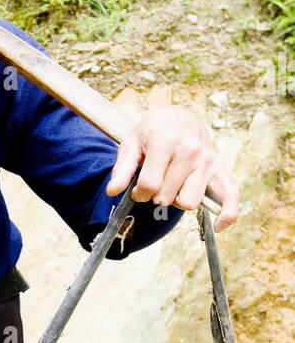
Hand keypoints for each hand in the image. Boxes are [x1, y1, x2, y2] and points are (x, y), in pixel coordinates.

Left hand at [106, 105, 239, 231]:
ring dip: (177, 200)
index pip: (149, 185)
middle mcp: (190, 150)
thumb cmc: (152, 132)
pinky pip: (230, 197)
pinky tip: (218, 226)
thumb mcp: (131, 144)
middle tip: (154, 183)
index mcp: (165, 141)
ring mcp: (207, 159)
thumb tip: (113, 191)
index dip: (138, 194)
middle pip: (166, 196)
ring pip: (189, 202)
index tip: (137, 189)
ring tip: (172, 186)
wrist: (179, 117)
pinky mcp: (220, 168)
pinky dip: (226, 215)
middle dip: (155, 196)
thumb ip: (122, 169)